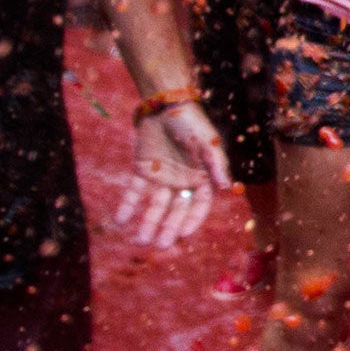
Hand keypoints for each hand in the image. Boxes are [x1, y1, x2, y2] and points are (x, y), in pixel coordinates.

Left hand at [115, 100, 230, 247]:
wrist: (164, 104)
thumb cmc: (192, 122)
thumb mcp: (208, 142)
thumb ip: (217, 165)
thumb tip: (228, 188)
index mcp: (201, 178)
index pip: (198, 205)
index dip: (191, 221)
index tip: (182, 235)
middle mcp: (182, 182)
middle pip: (175, 210)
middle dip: (167, 228)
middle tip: (160, 246)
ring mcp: (161, 178)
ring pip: (154, 206)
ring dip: (147, 223)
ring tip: (139, 241)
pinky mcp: (142, 171)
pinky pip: (134, 192)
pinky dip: (127, 206)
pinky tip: (120, 221)